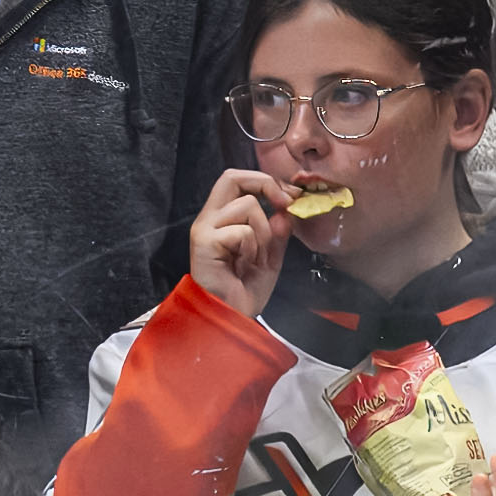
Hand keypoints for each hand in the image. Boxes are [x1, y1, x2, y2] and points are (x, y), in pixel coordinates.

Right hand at [190, 167, 295, 318]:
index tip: (290, 197)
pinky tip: (244, 266)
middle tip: (284, 204)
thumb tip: (285, 211)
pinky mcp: (204, 242)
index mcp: (222, 218)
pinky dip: (253, 248)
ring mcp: (205, 228)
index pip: (238, 181)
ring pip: (247, 206)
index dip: (266, 182)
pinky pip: (242, 231)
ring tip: (257, 259)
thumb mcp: (270, 258)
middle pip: (233, 177)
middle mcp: (209, 218)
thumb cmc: (244, 292)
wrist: (230, 319)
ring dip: (264, 234)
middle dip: (264, 184)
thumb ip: (277, 233)